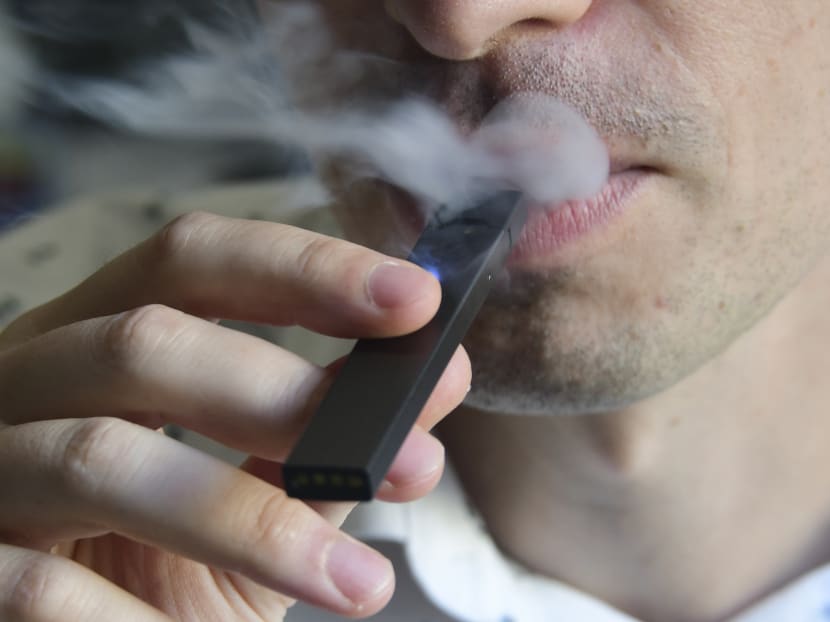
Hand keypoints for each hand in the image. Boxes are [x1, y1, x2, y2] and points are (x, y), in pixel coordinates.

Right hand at [0, 212, 470, 620]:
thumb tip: (441, 378)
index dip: (304, 266)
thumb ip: (332, 438)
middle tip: (393, 454)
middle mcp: (27, 379)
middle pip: (144, 341)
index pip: (192, 260)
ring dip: (250, 519)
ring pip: (99, 459)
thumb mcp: (256, 494)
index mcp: (98, 336)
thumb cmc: (164, 562)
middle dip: (279, 393)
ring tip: (355, 582)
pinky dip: (144, 620)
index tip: (414, 299)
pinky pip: (42, 589)